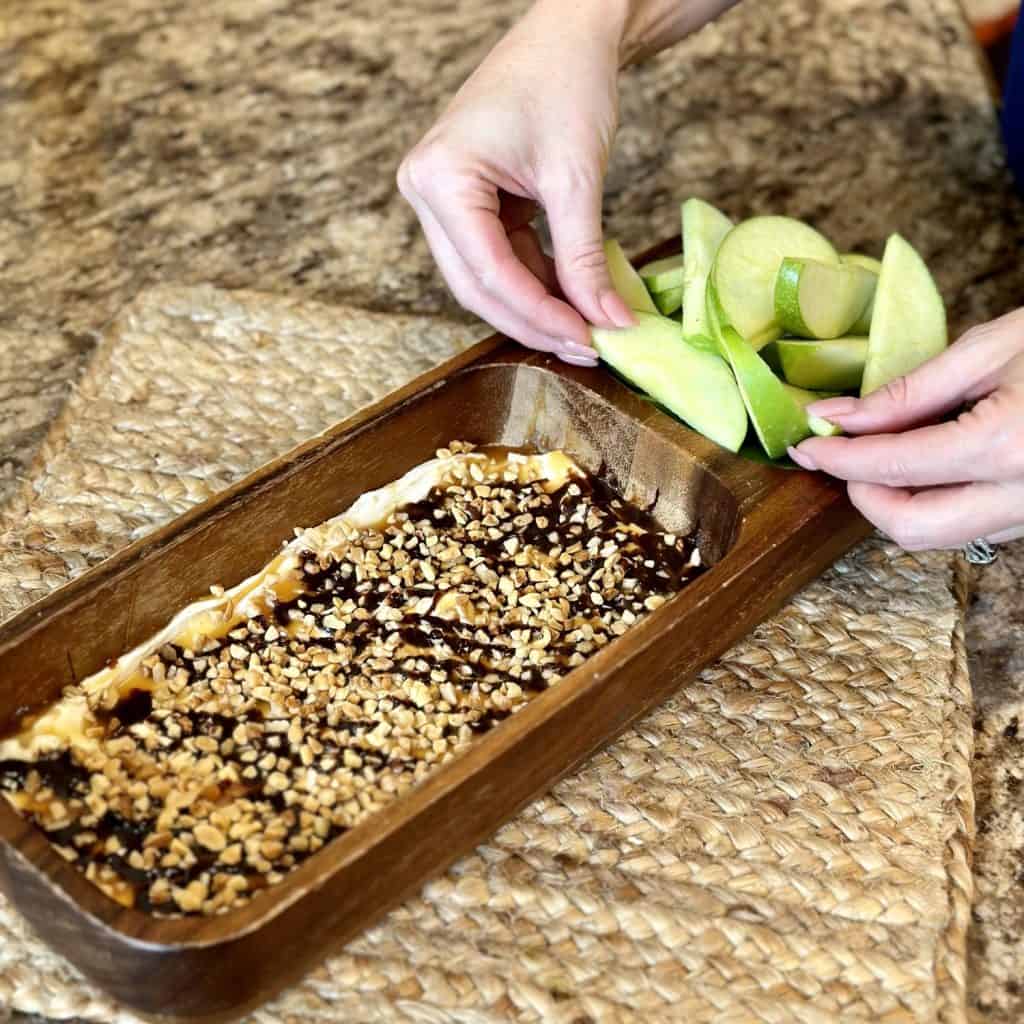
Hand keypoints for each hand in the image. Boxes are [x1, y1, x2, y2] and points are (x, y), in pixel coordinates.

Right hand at [397, 1, 636, 366]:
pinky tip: (572, 299)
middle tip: (585, 348)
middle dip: (533, 321)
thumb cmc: (567, 81)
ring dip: (535, 306)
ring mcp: (443, 198)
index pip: (489, 271)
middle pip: (478, 285)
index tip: (588, 341)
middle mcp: (427, 191)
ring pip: (486, 279)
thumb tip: (608, 324)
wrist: (570, 32)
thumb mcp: (577, 179)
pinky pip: (499, 257)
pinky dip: (536, 280)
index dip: (540, 314)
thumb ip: (584, 259)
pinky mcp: (468, 202)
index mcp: (440, 178)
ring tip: (586, 329)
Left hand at [788, 308, 1023, 549]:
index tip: (806, 442)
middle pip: (910, 527)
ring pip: (939, 534)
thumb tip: (836, 416)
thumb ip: (907, 393)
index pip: (892, 468)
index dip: (838, 457)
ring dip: (896, 502)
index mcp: (1009, 447)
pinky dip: (934, 500)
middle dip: (863, 494)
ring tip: (885, 447)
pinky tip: (928, 458)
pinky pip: (972, 524)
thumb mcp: (991, 349)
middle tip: (843, 452)